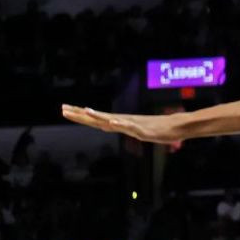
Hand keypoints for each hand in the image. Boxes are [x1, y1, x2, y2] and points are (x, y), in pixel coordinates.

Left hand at [61, 105, 181, 143]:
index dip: (81, 115)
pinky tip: (111, 122)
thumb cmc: (159, 129)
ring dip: (98, 115)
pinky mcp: (142, 128)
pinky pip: (129, 126)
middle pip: (98, 118)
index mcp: (120, 122)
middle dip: (80, 114)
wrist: (176, 126)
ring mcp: (132, 124)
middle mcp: (123, 121)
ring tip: (84, 111)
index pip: (96, 118)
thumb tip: (116, 127)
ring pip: (112, 119)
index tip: (66, 110)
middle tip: (63, 109)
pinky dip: (119, 123)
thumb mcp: (138, 131)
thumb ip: (126, 128)